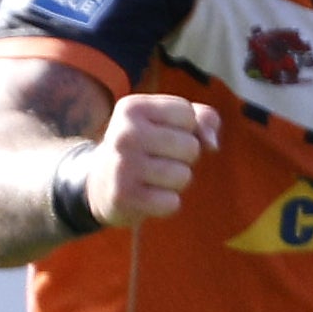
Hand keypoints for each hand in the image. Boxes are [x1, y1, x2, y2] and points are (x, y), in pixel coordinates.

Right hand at [80, 92, 217, 224]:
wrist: (100, 184)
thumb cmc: (146, 147)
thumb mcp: (169, 122)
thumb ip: (204, 120)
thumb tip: (213, 145)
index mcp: (132, 108)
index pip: (188, 115)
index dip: (185, 128)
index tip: (161, 134)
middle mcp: (124, 134)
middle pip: (191, 146)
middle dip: (184, 157)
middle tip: (158, 160)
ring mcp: (122, 166)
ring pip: (183, 176)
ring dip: (176, 181)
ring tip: (153, 178)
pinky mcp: (123, 197)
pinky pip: (171, 202)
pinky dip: (166, 203)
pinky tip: (147, 196)